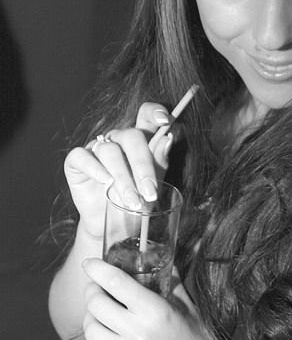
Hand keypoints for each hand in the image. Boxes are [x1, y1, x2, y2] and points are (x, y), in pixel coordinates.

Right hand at [64, 103, 173, 239]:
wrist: (115, 227)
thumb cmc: (137, 202)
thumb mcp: (153, 184)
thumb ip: (159, 161)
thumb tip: (167, 138)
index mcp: (139, 141)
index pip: (145, 115)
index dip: (154, 112)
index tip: (165, 121)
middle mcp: (117, 140)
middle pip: (130, 136)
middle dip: (142, 165)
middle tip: (149, 192)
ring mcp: (96, 149)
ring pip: (109, 151)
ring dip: (123, 178)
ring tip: (132, 201)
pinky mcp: (76, 162)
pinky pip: (82, 157)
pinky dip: (95, 169)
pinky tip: (105, 183)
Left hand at [82, 258, 220, 339]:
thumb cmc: (196, 338)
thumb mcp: (187, 305)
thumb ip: (168, 280)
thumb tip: (153, 255)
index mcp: (157, 312)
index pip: (116, 283)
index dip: (97, 269)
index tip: (89, 263)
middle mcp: (140, 336)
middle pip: (96, 305)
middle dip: (93, 292)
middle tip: (97, 290)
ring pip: (90, 330)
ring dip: (92, 318)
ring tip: (103, 316)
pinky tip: (110, 338)